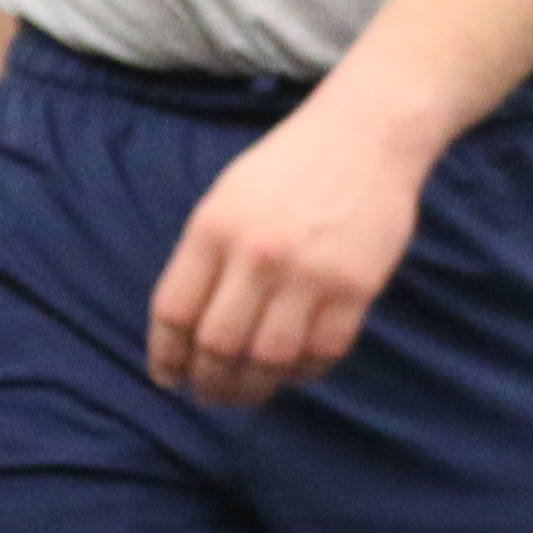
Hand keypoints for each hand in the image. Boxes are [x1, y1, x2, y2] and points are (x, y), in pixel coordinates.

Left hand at [148, 90, 438, 405]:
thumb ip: (206, 257)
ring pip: (270, 360)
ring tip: (248, 395)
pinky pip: (322, 353)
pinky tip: (293, 373)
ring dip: (254, 389)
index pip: (175, 311)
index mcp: (215, 228)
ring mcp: (309, 273)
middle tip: (210, 396)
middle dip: (208, 383)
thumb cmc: (290, 168)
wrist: (365, 136)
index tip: (169, 379)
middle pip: (219, 346)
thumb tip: (189, 330)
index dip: (166, 356)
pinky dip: (303, 374)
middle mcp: (257, 254)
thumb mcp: (228, 198)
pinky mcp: (355, 288)